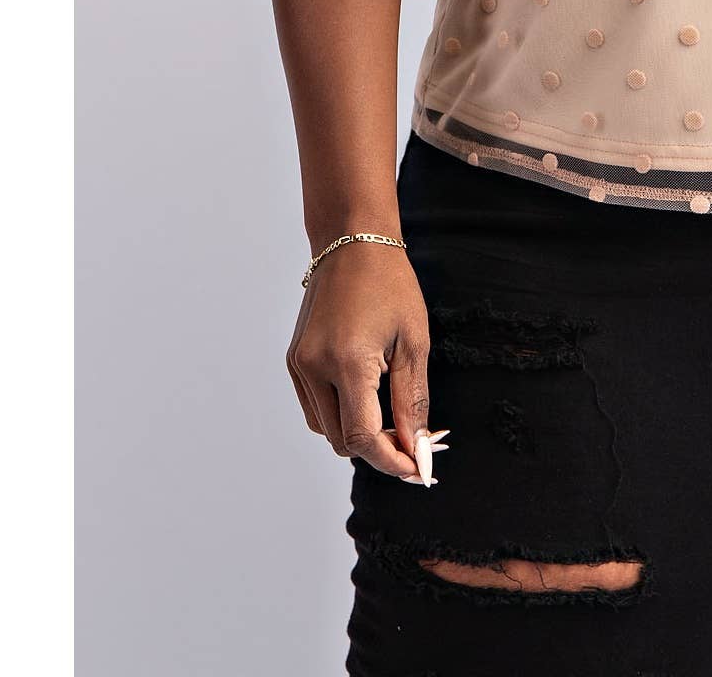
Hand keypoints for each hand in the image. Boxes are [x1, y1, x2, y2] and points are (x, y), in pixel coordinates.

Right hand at [286, 239, 446, 483]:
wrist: (351, 241)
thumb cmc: (390, 284)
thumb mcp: (414, 340)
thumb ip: (412, 398)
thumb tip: (416, 446)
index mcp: (346, 362)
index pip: (363, 437)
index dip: (391, 460)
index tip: (417, 470)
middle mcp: (314, 368)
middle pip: (342, 441)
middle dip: (379, 449)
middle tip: (412, 442)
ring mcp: (298, 365)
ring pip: (325, 429)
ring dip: (357, 434)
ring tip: (393, 418)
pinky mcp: (294, 361)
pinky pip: (314, 408)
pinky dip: (339, 416)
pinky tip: (366, 399)